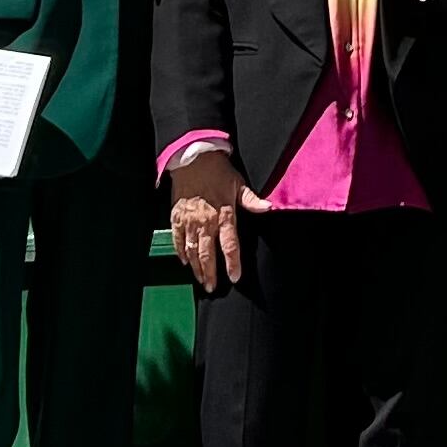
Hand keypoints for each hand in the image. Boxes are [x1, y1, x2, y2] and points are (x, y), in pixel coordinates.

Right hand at [169, 147, 253, 289]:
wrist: (193, 159)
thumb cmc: (219, 172)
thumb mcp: (239, 184)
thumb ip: (252, 200)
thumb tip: (270, 208)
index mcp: (224, 215)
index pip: (230, 245)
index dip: (233, 263)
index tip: (235, 277)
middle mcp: (206, 222)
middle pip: (207, 254)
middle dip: (210, 273)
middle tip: (212, 287)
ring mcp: (189, 221)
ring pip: (192, 250)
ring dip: (196, 267)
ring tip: (200, 279)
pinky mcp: (176, 217)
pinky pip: (177, 239)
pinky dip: (180, 252)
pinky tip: (184, 261)